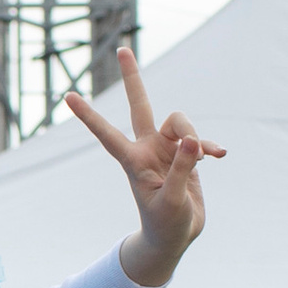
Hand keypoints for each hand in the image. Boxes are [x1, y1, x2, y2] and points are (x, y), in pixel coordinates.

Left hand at [64, 46, 224, 287]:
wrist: (175, 238)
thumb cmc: (165, 225)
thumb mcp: (172, 201)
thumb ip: (182, 170)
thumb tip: (192, 141)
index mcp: (133, 161)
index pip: (107, 134)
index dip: (89, 116)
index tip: (68, 96)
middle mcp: (148, 149)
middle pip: (141, 106)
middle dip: (134, 79)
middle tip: (122, 49)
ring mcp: (167, 150)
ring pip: (181, 123)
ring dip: (195, 135)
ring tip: (205, 158)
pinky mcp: (186, 156)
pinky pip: (199, 141)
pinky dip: (209, 147)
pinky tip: (220, 156)